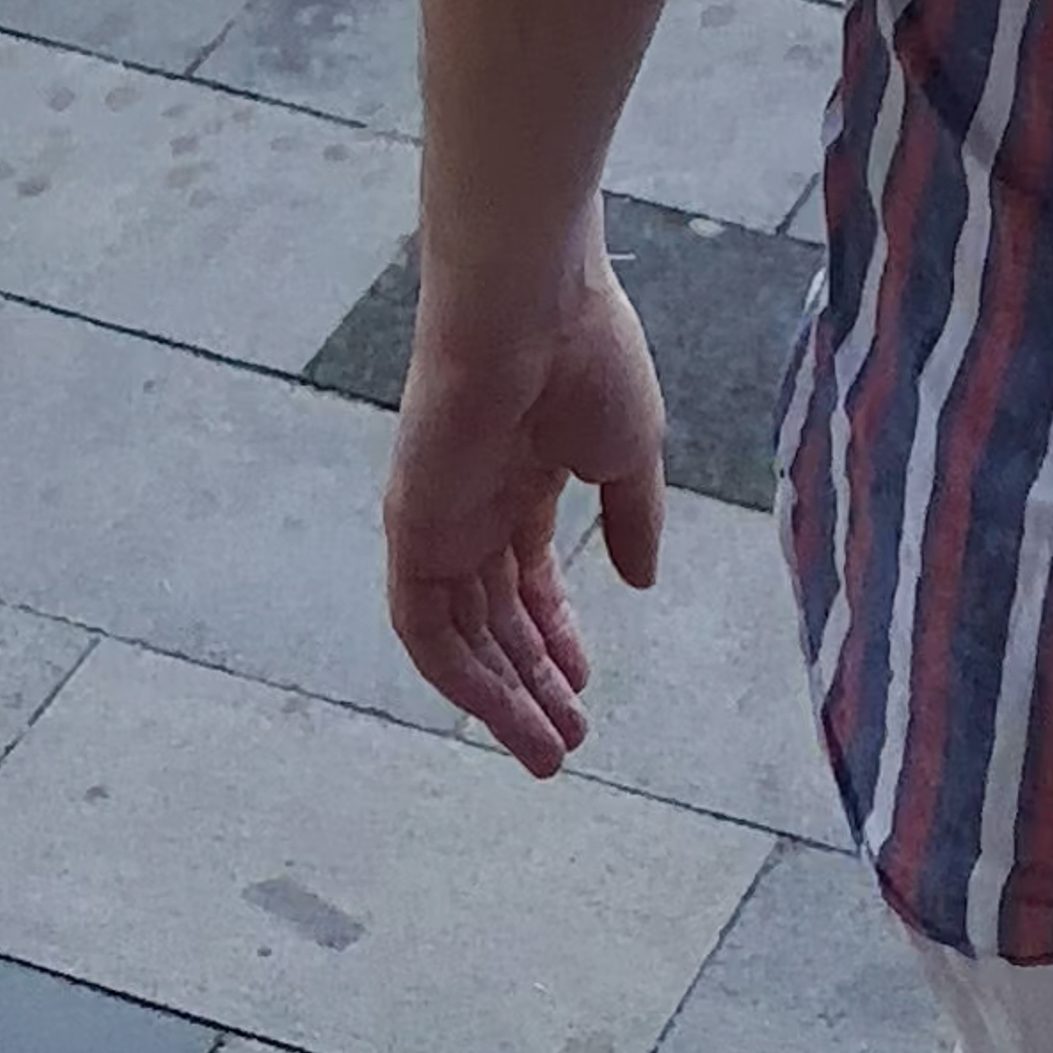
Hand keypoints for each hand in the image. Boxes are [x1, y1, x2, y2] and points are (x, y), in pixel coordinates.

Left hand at [384, 243, 667, 774]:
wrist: (531, 304)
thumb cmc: (588, 356)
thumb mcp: (630, 450)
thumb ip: (633, 517)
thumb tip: (641, 581)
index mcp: (525, 475)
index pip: (529, 577)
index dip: (557, 635)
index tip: (586, 684)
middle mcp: (474, 504)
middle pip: (495, 619)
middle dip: (532, 684)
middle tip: (567, 743)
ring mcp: (440, 519)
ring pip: (463, 637)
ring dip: (503, 698)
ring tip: (550, 749)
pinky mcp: (410, 529)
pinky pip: (426, 628)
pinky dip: (463, 678)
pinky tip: (507, 710)